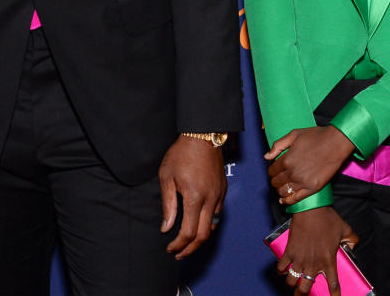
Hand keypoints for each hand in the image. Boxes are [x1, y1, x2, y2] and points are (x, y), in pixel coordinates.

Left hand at [158, 135, 226, 258]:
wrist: (203, 135)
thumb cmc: (182, 153)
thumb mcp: (167, 177)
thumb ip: (168, 205)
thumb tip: (166, 227)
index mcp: (195, 198)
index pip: (188, 232)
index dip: (179, 245)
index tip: (170, 248)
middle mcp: (210, 199)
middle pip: (204, 235)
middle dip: (191, 249)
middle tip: (179, 254)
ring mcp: (219, 195)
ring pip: (213, 226)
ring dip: (200, 238)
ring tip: (187, 242)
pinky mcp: (223, 190)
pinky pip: (217, 213)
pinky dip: (207, 224)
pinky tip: (197, 223)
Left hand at [266, 127, 354, 205]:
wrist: (336, 143)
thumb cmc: (316, 136)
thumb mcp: (294, 134)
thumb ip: (278, 145)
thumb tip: (266, 157)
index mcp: (287, 159)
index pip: (272, 171)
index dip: (272, 171)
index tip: (275, 170)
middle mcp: (292, 172)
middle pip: (276, 182)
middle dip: (275, 180)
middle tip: (279, 178)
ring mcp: (302, 181)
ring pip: (283, 191)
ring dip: (280, 190)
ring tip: (282, 187)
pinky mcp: (312, 188)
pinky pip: (295, 199)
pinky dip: (287, 201)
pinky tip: (284, 200)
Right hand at [277, 207, 358, 295]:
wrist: (310, 208)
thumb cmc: (328, 218)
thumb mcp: (345, 229)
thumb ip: (352, 240)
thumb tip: (354, 246)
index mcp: (328, 260)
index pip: (332, 284)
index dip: (334, 294)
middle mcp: (313, 264)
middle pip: (305, 289)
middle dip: (303, 294)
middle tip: (303, 293)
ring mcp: (299, 259)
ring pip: (292, 282)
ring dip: (292, 284)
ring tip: (294, 282)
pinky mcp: (289, 252)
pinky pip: (280, 268)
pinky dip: (280, 271)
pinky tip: (283, 270)